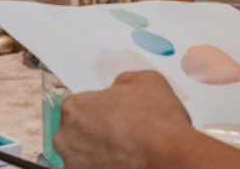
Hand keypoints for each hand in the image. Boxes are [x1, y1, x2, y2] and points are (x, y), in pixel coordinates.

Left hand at [55, 71, 191, 168]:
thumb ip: (122, 82)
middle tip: (124, 140)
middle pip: (79, 135)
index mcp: (73, 108)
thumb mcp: (145, 80)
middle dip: (98, 137)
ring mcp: (75, 164)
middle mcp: (65, 138)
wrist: (173, 158)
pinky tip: (127, 165)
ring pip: (85, 158)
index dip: (103, 113)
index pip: (82, 109)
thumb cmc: (159, 124)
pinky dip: (108, 168)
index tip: (118, 121)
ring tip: (127, 155)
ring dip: (101, 157)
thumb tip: (118, 89)